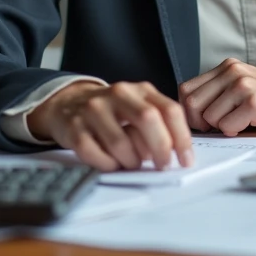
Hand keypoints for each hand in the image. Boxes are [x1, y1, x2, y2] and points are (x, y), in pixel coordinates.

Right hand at [28, 81, 193, 171]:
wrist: (68, 103)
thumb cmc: (112, 111)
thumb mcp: (138, 107)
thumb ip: (159, 123)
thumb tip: (178, 153)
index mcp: (140, 89)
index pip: (170, 110)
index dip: (182, 138)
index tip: (186, 160)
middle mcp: (117, 95)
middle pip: (148, 120)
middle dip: (160, 148)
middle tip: (163, 165)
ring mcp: (93, 109)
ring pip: (121, 143)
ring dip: (132, 161)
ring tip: (132, 163)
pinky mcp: (74, 128)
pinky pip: (96, 155)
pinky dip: (108, 165)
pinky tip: (111, 162)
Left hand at [178, 58, 255, 135]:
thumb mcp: (248, 87)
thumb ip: (222, 93)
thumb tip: (191, 115)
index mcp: (228, 66)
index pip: (186, 89)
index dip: (190, 112)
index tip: (204, 123)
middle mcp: (232, 71)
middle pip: (191, 105)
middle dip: (201, 124)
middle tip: (221, 128)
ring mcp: (243, 85)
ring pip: (208, 119)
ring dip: (224, 128)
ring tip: (245, 122)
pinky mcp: (254, 102)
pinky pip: (227, 127)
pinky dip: (238, 132)